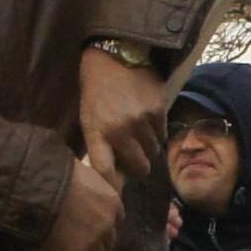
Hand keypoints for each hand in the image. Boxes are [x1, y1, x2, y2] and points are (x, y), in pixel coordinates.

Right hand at [45, 154, 127, 250]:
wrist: (40, 189)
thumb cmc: (57, 173)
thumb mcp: (83, 171)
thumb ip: (91, 182)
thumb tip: (85, 181)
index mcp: (112, 201)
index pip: (117, 218)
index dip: (105, 223)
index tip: (96, 225)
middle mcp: (108, 222)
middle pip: (110, 240)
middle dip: (100, 242)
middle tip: (86, 243)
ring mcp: (94, 240)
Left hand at [77, 46, 168, 195]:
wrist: (115, 55)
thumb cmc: (96, 90)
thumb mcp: (88, 117)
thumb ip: (99, 145)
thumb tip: (113, 176)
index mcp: (97, 132)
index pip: (106, 172)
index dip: (113, 187)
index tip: (117, 195)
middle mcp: (119, 130)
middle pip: (139, 168)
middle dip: (139, 167)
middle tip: (135, 158)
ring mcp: (141, 120)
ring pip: (153, 152)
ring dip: (148, 148)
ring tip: (139, 132)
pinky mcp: (158, 110)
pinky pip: (163, 135)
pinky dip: (157, 132)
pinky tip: (147, 119)